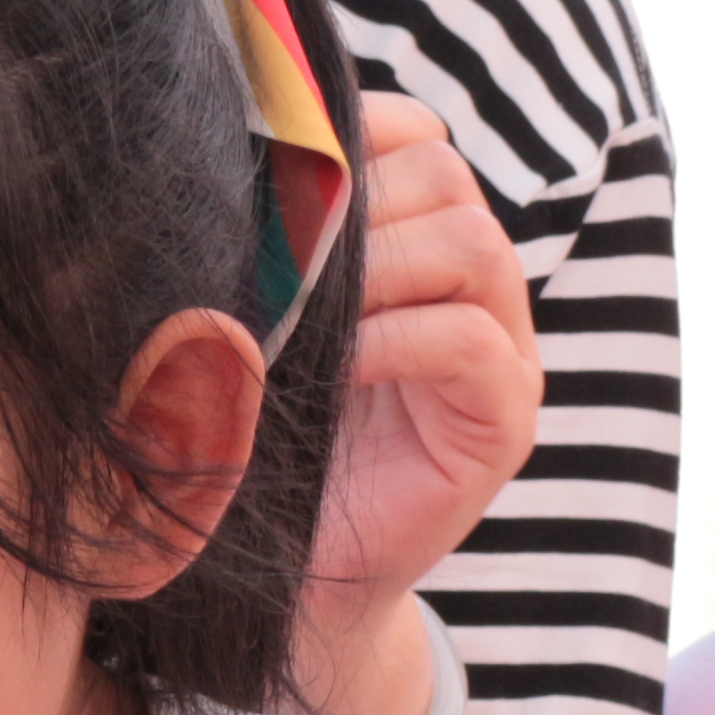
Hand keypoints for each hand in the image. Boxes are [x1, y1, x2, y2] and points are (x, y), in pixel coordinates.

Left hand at [298, 92, 543, 714]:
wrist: (291, 579)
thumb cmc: (261, 443)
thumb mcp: (256, 322)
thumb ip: (268, 246)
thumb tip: (209, 157)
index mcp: (420, 242)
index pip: (418, 135)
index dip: (353, 135)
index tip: (274, 175)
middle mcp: (475, 286)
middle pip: (445, 177)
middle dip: (357, 203)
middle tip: (279, 261)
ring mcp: (503, 350)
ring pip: (470, 243)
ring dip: (378, 266)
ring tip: (305, 314)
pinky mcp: (505, 419)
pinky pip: (469, 340)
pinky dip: (394, 340)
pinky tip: (336, 367)